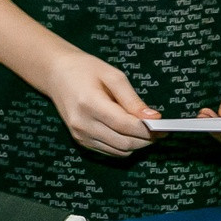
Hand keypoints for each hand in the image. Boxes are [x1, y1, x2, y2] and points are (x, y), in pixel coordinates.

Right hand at [40, 50, 157, 155]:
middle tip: (160, 130)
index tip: (164, 127)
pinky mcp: (81, 141)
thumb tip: (153, 118)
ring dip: (137, 145)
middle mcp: (83, 124)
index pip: (125, 125)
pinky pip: (110, 151)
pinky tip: (131, 133)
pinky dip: (125, 146)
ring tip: (148, 131)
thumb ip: (133, 100)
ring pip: (119, 151)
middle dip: (146, 140)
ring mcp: (81, 135)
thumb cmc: (86, 69)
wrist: (56, 74)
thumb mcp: (113, 76)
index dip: (147, 130)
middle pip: (124, 142)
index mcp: (90, 104)